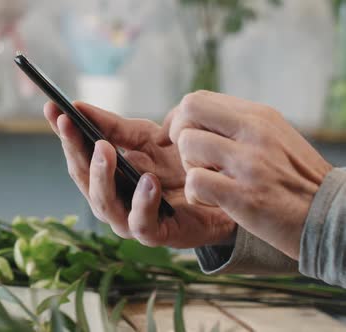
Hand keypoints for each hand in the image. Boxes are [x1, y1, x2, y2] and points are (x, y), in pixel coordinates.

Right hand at [44, 101, 236, 247]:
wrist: (216, 189)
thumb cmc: (174, 165)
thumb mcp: (143, 138)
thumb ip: (111, 126)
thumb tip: (77, 105)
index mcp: (103, 178)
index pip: (76, 155)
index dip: (63, 133)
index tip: (52, 108)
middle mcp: (110, 200)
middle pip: (83, 178)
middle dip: (75, 150)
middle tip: (72, 124)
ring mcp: (129, 220)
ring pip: (104, 204)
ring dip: (102, 175)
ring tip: (105, 148)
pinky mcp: (155, 234)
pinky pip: (142, 222)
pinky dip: (142, 202)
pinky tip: (148, 181)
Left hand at [161, 90, 332, 258]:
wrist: (330, 218)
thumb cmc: (296, 180)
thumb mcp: (274, 137)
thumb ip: (239, 125)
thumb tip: (195, 118)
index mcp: (259, 116)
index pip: (198, 100)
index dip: (178, 118)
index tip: (176, 137)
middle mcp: (254, 132)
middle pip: (188, 111)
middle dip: (177, 135)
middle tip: (191, 158)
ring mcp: (249, 163)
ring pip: (188, 145)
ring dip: (189, 167)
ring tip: (209, 180)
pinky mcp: (244, 195)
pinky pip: (195, 182)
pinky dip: (196, 194)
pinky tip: (213, 201)